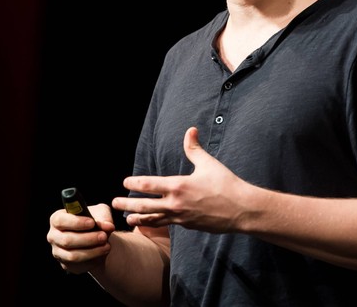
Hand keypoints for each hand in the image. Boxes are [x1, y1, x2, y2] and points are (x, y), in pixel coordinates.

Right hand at [46, 203, 114, 273]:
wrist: (95, 239)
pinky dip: (92, 260)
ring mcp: (58, 252)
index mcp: (57, 219)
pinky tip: (102, 253)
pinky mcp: (65, 265)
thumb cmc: (93, 221)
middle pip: (67, 240)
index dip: (76, 222)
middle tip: (103, 236)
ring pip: (72, 255)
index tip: (92, 223)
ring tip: (106, 246)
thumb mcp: (100, 213)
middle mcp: (54, 236)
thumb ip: (104, 217)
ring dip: (92, 251)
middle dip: (88, 239)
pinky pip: (78, 265)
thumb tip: (108, 226)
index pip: (60, 221)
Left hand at [112, 127, 248, 232]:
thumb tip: (190, 130)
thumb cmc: (226, 185)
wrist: (241, 210)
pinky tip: (152, 223)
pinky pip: (168, 224)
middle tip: (114, 203)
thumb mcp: (208, 164)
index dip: (134, 184)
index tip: (125, 182)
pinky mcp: (189, 225)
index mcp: (179, 186)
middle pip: (145, 206)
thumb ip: (194, 148)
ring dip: (139, 218)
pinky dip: (156, 224)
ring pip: (154, 219)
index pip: (149, 185)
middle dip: (127, 204)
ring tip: (127, 219)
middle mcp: (176, 204)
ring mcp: (181, 217)